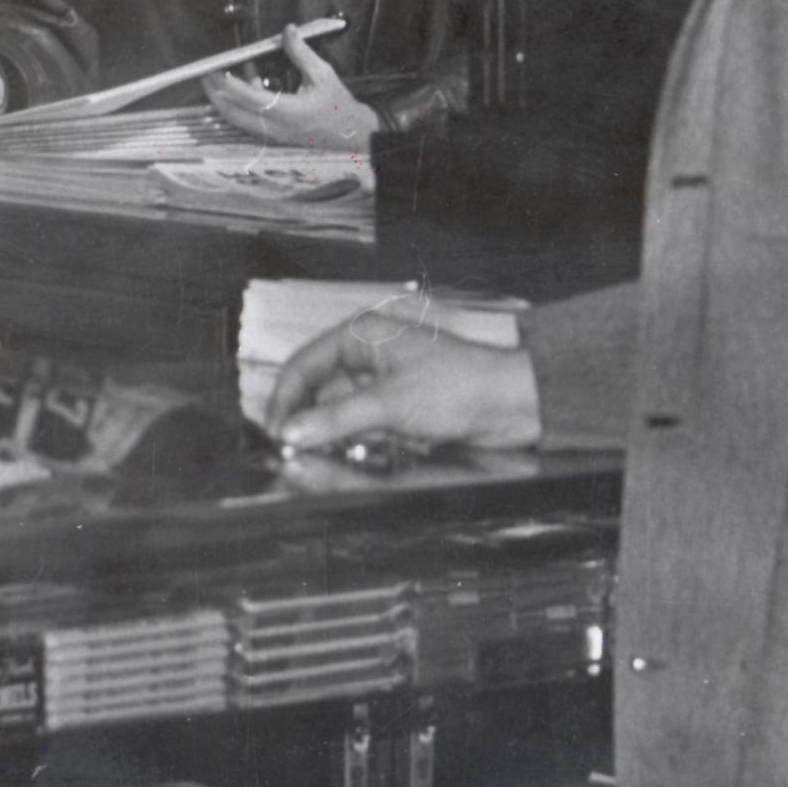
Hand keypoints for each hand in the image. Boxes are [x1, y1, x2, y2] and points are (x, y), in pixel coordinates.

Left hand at [202, 25, 378, 149]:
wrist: (352, 136)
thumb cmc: (339, 104)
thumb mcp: (323, 75)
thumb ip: (301, 53)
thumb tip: (286, 30)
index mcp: (289, 112)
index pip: (251, 98)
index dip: (230, 84)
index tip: (216, 70)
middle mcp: (275, 126)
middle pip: (233, 113)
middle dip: (215, 93)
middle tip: (204, 72)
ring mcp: (271, 133)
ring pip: (237, 117)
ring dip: (225, 97)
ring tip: (218, 72)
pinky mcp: (272, 133)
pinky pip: (248, 117)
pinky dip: (241, 99)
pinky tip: (248, 72)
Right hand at [267, 321, 537, 454]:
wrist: (513, 405)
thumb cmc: (462, 386)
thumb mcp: (390, 404)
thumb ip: (336, 419)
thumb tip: (292, 432)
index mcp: (363, 334)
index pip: (305, 363)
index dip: (285, 397)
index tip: (274, 430)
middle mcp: (369, 352)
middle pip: (319, 386)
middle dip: (306, 417)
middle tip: (290, 447)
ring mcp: (384, 378)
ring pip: (339, 406)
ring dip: (329, 429)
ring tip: (317, 452)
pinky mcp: (399, 402)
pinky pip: (361, 419)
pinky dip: (352, 435)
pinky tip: (349, 450)